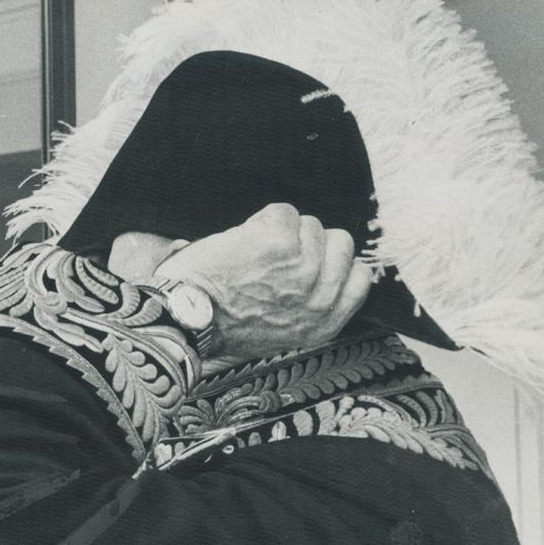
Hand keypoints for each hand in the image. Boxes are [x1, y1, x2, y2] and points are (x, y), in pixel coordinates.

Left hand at [108, 203, 371, 362]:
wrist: (183, 321)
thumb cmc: (218, 327)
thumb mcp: (278, 334)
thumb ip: (306, 309)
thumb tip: (314, 279)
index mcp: (323, 324)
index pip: (360, 279)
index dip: (334, 264)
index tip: (310, 262)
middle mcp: (319, 297)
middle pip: (341, 243)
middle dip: (310, 242)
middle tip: (274, 255)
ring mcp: (302, 267)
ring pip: (311, 224)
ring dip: (283, 230)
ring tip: (252, 251)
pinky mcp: (277, 242)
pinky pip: (283, 211)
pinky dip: (260, 220)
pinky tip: (240, 242)